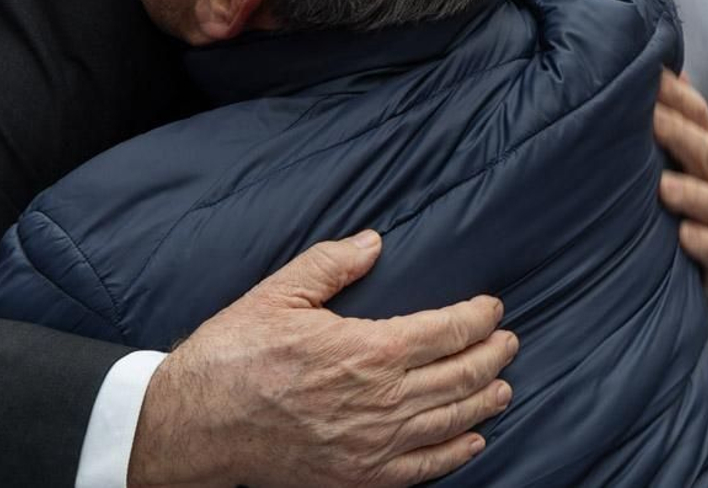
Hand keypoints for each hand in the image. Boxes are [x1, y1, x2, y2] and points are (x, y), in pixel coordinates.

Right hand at [128, 231, 516, 487]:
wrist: (198, 424)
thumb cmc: (234, 354)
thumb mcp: (279, 293)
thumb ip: (332, 264)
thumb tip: (375, 242)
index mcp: (366, 350)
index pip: (445, 332)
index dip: (477, 319)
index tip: (492, 308)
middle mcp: (380, 401)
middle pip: (458, 376)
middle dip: (491, 356)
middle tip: (509, 343)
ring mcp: (372, 445)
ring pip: (449, 422)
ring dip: (483, 401)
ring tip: (502, 387)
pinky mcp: (357, 477)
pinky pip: (422, 468)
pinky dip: (455, 454)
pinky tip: (471, 440)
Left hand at [654, 70, 707, 278]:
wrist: (678, 263)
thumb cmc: (659, 195)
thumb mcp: (657, 151)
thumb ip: (658, 112)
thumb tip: (652, 61)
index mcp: (704, 150)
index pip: (698, 116)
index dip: (677, 96)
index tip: (649, 77)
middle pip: (706, 153)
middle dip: (680, 136)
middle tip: (650, 121)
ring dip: (691, 194)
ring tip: (663, 188)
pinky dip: (703, 244)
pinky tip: (683, 235)